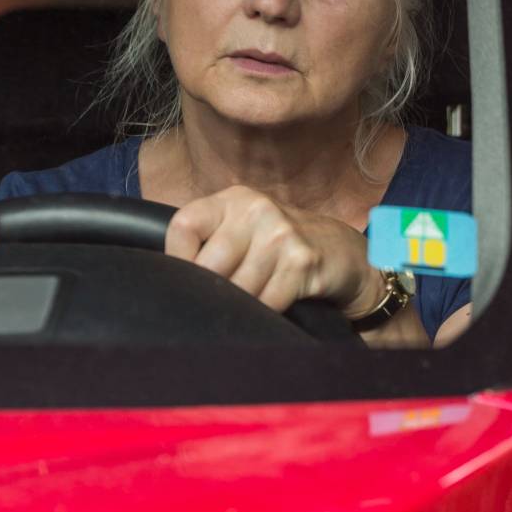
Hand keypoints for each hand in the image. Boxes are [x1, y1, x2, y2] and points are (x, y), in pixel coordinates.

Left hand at [165, 185, 379, 314]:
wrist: (343, 255)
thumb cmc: (283, 249)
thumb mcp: (245, 232)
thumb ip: (209, 243)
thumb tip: (167, 278)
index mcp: (233, 199)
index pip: (182, 227)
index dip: (178, 261)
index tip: (191, 279)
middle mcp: (255, 208)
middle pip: (208, 267)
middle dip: (215, 292)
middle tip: (232, 297)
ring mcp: (280, 232)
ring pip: (237, 290)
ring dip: (245, 306)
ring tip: (260, 296)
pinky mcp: (301, 259)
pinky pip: (266, 302)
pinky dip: (268, 312)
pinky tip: (280, 302)